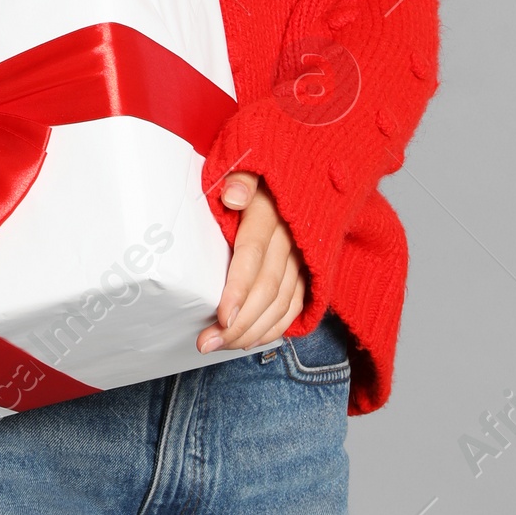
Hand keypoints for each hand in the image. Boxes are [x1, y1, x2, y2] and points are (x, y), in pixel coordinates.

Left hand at [199, 174, 308, 353]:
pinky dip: (273, 328)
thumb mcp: (251, 169)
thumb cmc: (262, 178)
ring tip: (220, 345)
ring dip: (252, 331)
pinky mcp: (309, 272)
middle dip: (238, 322)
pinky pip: (294, 307)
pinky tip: (249, 340)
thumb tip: (232, 195)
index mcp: (271, 213)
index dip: (238, 289)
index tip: (221, 316)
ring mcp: (303, 258)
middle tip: (207, 342)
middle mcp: (291, 239)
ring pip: (281, 304)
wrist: (303, 175)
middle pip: (267, 288)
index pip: (254, 255)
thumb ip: (242, 179)